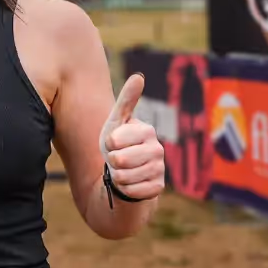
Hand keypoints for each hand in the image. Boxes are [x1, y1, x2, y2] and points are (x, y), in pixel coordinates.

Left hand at [100, 73, 164, 201]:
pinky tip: (130, 183)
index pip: (114, 140)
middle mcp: (158, 149)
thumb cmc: (118, 145)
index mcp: (147, 130)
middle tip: (117, 159)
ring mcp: (159, 169)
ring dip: (117, 176)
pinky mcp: (157, 188)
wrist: (125, 173)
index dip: (108, 144)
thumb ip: (126, 100)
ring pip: (124, 177)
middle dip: (112, 161)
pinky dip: (125, 188)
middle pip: (119, 160)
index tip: (113, 143)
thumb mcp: (117, 122)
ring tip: (122, 170)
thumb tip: (138, 76)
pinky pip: (132, 191)